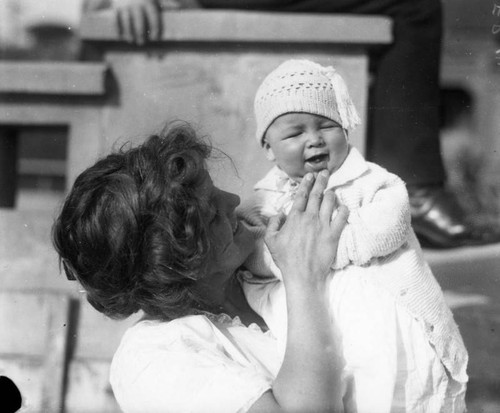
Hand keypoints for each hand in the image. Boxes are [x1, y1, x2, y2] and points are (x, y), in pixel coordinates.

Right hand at [113, 0, 199, 43]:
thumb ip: (167, 3)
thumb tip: (180, 8)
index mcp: (149, 3)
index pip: (154, 18)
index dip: (155, 29)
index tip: (155, 39)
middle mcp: (137, 5)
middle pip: (139, 22)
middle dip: (140, 34)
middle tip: (142, 44)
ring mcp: (125, 6)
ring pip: (127, 22)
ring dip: (129, 33)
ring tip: (131, 41)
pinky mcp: (116, 7)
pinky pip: (116, 19)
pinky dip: (118, 28)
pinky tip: (121, 36)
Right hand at [264, 170, 347, 287]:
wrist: (303, 275)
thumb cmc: (286, 259)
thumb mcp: (270, 241)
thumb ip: (273, 224)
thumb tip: (279, 214)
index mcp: (294, 218)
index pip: (301, 196)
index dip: (306, 184)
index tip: (309, 176)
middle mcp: (310, 218)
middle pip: (317, 194)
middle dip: (320, 181)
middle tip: (324, 173)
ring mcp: (323, 225)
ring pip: (330, 202)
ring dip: (331, 194)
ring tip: (331, 190)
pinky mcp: (334, 235)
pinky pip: (342, 217)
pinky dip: (343, 210)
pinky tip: (343, 207)